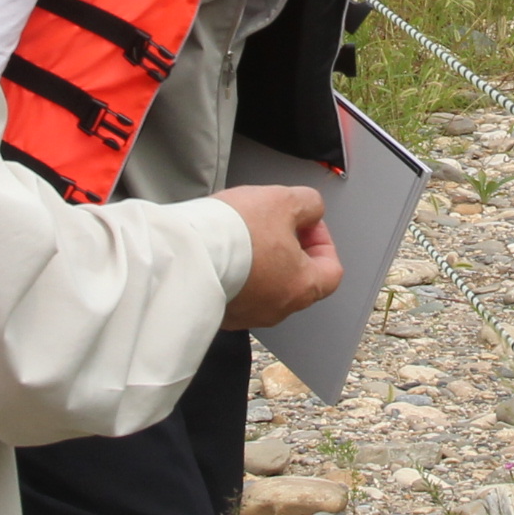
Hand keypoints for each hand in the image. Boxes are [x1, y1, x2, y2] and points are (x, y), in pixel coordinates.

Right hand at [214, 186, 341, 331]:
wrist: (183, 255)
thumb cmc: (235, 234)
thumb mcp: (283, 200)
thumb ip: (308, 204)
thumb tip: (310, 211)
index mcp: (302, 287)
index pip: (331, 270)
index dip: (322, 240)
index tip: (305, 222)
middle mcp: (277, 309)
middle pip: (298, 278)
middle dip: (290, 247)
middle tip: (274, 223)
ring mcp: (247, 314)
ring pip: (267, 285)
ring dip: (262, 259)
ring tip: (244, 233)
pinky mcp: (221, 313)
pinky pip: (239, 290)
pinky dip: (238, 271)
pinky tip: (225, 249)